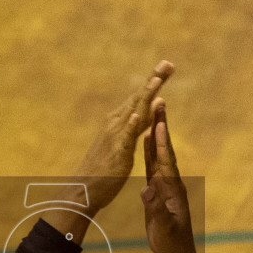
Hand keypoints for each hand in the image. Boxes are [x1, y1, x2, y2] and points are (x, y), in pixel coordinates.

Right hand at [62, 60, 174, 214]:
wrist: (83, 189)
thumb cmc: (102, 169)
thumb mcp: (123, 142)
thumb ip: (136, 125)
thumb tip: (149, 107)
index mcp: (119, 122)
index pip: (140, 98)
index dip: (154, 82)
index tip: (167, 66)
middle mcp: (116, 124)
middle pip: (139, 98)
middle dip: (154, 80)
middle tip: (169, 63)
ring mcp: (115, 137)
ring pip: (133, 112)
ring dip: (145, 96)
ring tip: (157, 80)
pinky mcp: (117, 152)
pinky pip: (125, 137)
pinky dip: (130, 125)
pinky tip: (136, 114)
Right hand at [139, 100, 192, 252]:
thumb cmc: (170, 243)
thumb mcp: (163, 228)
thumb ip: (155, 209)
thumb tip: (147, 191)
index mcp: (173, 190)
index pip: (167, 161)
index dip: (162, 142)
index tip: (158, 122)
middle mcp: (171, 183)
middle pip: (165, 150)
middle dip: (162, 128)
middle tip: (159, 104)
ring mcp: (164, 185)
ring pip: (159, 154)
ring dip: (156, 134)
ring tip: (153, 113)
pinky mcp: (157, 190)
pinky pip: (152, 165)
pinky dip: (149, 150)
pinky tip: (145, 139)